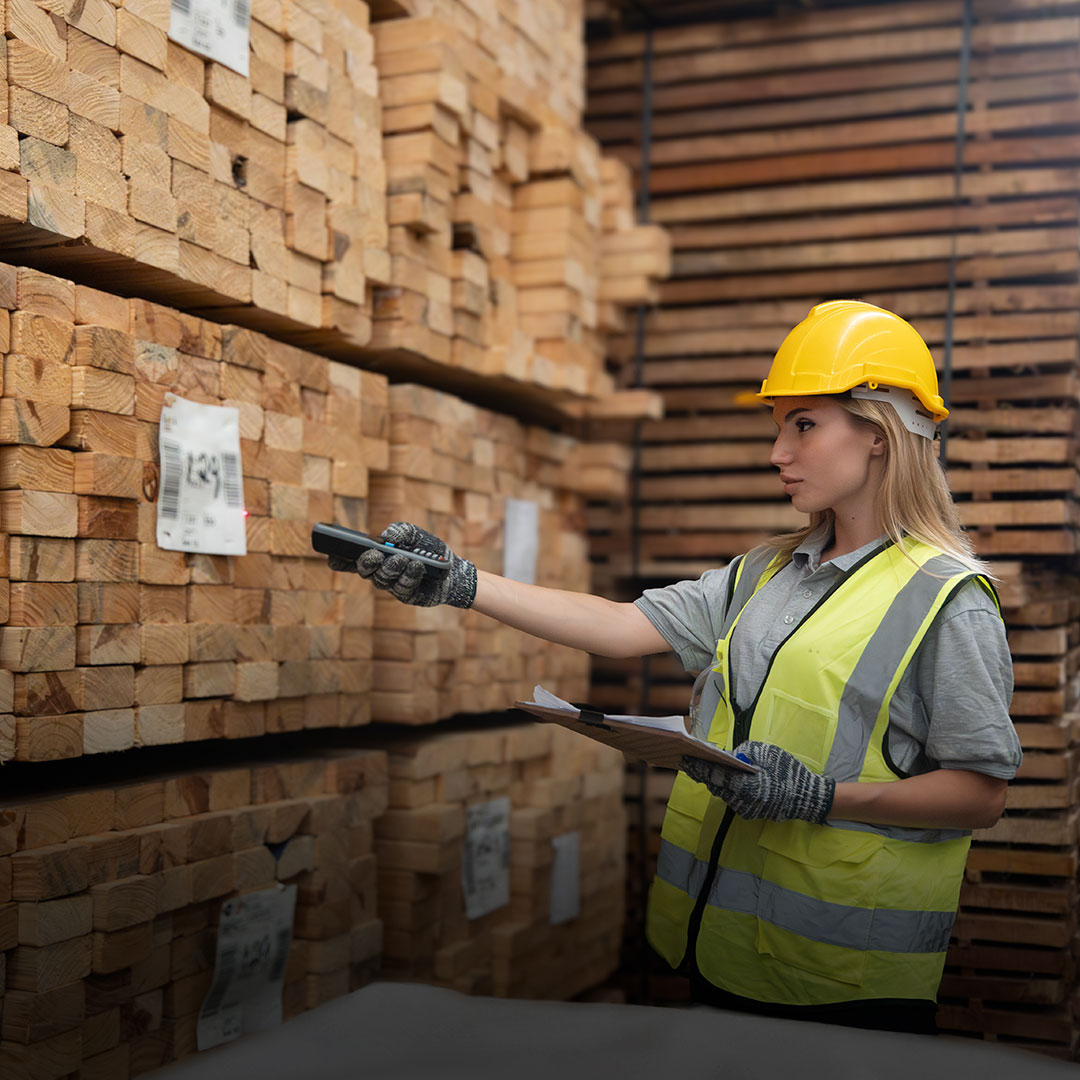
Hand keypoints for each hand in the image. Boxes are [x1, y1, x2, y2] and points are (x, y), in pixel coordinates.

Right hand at [328, 521, 476, 608]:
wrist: (452, 569)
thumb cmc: (428, 550)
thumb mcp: (416, 534)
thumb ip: (401, 530)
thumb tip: (387, 536)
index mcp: (377, 556)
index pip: (353, 560)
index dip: (340, 560)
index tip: (333, 555)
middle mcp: (381, 572)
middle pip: (365, 571)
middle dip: (367, 562)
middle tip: (374, 555)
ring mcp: (392, 586)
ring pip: (383, 580)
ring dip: (391, 568)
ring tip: (401, 558)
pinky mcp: (406, 595)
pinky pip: (403, 587)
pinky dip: (409, 575)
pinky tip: (416, 565)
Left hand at [679, 741, 834, 823]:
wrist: (807, 798)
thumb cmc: (788, 772)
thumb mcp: (767, 753)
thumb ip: (745, 751)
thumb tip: (729, 754)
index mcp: (743, 785)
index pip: (713, 775)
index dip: (697, 766)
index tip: (683, 759)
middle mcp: (740, 801)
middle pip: (714, 785)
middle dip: (702, 773)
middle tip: (689, 761)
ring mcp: (744, 810)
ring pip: (722, 793)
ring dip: (714, 781)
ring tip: (702, 767)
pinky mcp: (749, 813)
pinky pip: (732, 798)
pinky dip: (727, 788)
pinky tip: (723, 778)